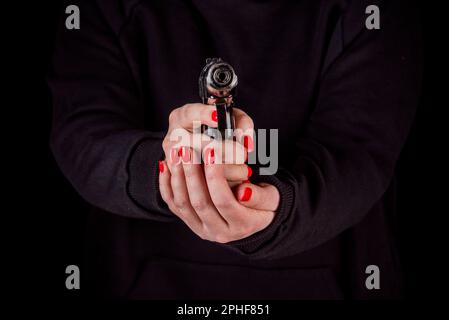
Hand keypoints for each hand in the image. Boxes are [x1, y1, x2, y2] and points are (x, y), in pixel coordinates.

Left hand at [159, 103, 279, 242]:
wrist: (255, 218)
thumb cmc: (265, 203)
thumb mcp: (272, 199)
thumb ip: (260, 197)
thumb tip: (243, 192)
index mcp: (242, 225)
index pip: (224, 201)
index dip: (216, 177)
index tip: (211, 151)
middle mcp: (220, 232)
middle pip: (200, 202)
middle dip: (192, 173)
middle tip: (188, 149)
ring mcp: (203, 229)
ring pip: (183, 205)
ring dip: (177, 177)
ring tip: (177, 153)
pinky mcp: (191, 223)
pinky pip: (174, 206)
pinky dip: (167, 186)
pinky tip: (166, 166)